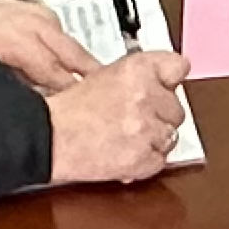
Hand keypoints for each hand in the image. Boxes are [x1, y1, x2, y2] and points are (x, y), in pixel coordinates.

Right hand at [43, 49, 192, 186]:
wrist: (49, 138)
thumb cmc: (71, 109)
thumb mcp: (106, 75)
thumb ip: (141, 76)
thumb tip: (168, 81)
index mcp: (137, 69)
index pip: (179, 67)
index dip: (171, 80)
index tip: (167, 86)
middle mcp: (145, 96)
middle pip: (177, 108)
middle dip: (160, 116)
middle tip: (135, 118)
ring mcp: (145, 129)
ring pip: (171, 136)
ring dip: (154, 139)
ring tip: (127, 137)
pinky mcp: (141, 158)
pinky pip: (160, 161)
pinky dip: (145, 161)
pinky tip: (126, 152)